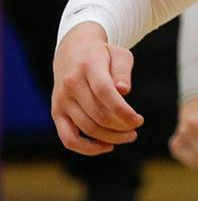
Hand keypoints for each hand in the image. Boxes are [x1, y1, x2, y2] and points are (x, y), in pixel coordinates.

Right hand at [51, 22, 142, 156]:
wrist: (73, 51)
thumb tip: (124, 91)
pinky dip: (87, 148)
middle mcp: (71, 84)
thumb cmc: (103, 55)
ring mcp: (61, 100)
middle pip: (98, 115)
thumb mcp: (119, 54)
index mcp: (88, 67)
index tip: (139, 120)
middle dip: (122, 126)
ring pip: (87, 128)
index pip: (105, 93)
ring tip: (129, 135)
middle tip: (136, 126)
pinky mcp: (56, 113)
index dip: (123, 111)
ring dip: (111, 137)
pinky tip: (107, 146)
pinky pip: (68, 138)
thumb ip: (123, 71)